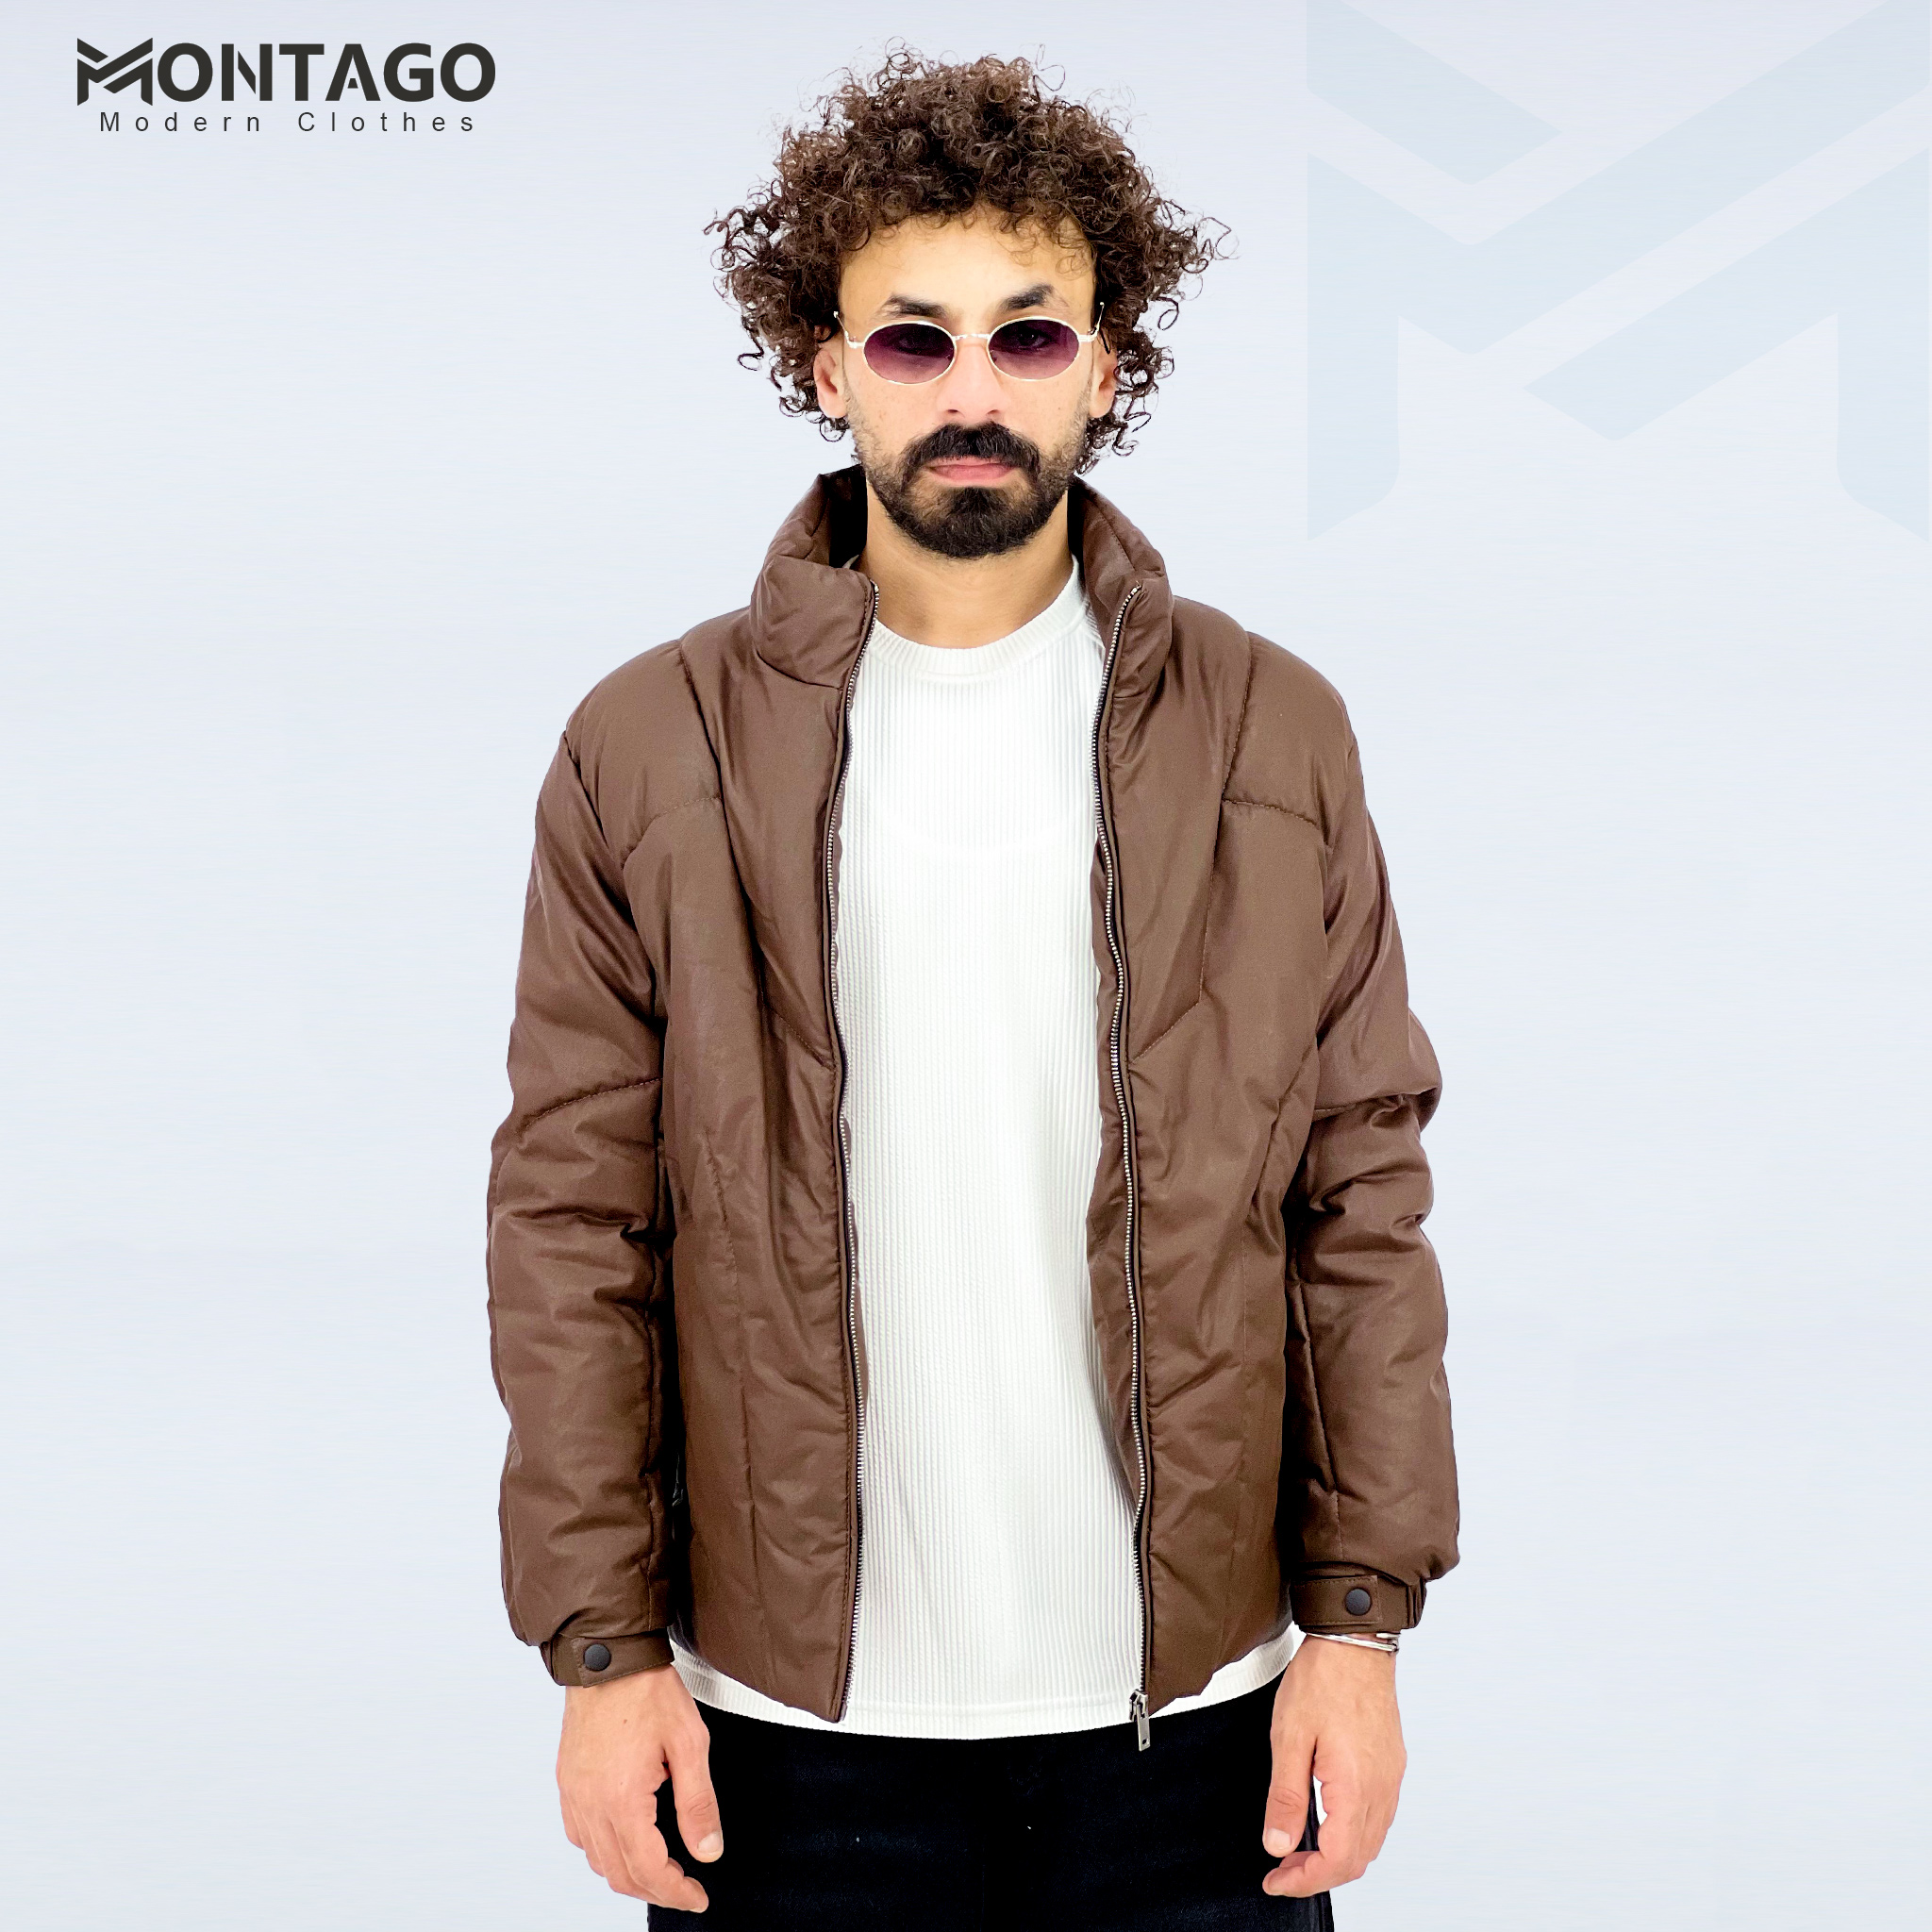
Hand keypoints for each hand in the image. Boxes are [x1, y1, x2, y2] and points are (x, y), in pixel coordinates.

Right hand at [557, 1661, 722, 1910]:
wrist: (609, 1656)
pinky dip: (604, 1851)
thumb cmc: (648, 1691)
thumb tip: (708, 1851)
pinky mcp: (567, 1782)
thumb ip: (698, 1804)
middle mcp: (591, 1804)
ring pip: (598, 1860)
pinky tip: (625, 1840)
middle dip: (656, 1889)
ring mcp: (573, 1794)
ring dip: (630, 1873)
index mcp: (623, 1799)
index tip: (698, 1896)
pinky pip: (580, 1835)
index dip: (677, 1892)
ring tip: (661, 1868)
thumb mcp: (690, 1743)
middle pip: (621, 1874)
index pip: (649, 1870)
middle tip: (685, 1887)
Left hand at [1261, 1636, 1405, 1897]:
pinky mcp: (1392, 1764)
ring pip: (1371, 1842)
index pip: (1337, 1860)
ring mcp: (1391, 1777)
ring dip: (1337, 1858)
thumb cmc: (1323, 1679)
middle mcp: (1381, 1788)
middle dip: (1319, 1875)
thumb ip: (1286, 1796)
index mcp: (1356, 1787)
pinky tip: (1328, 1823)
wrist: (1355, 1639)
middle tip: (1283, 1870)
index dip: (1304, 1880)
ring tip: (1300, 1850)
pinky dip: (1353, 1835)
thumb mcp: (1289, 1737)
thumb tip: (1277, 1844)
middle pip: (1357, 1860)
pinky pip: (1378, 1817)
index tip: (1275, 1879)